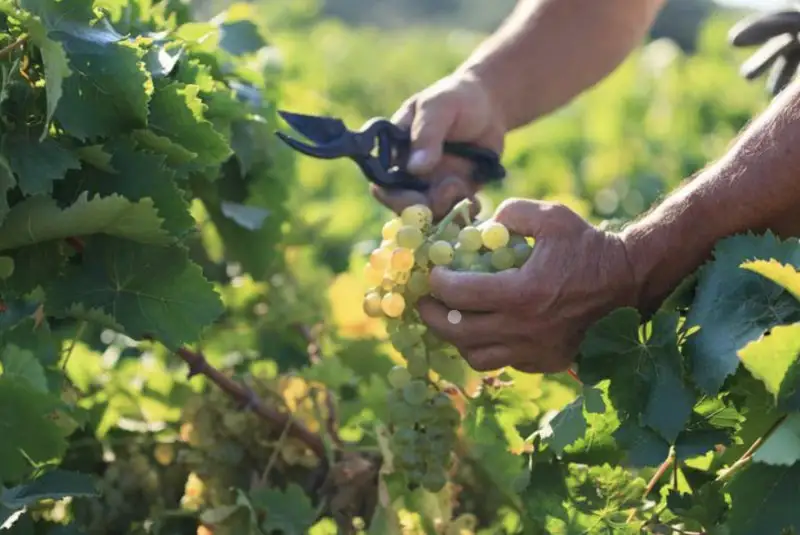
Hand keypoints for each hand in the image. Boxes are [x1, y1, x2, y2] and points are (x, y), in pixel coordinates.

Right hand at [372, 70, 506, 220]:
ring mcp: (432, 186)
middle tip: (450, 190)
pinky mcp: (455, 193)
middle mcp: (409, 174)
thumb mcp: (439, 108)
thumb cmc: (458, 98)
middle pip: (406, 206)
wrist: (490, 105)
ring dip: (447, 209)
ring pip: (432, 214)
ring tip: (463, 187)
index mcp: (395, 152)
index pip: (383, 184)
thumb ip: (426, 134)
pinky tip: (474, 201)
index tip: (415, 198)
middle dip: (426, 207)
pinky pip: (455, 214)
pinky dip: (464, 213)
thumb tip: (415, 168)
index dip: (394, 197)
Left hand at [416, 199, 639, 373]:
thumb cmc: (588, 247)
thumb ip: (511, 214)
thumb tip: (481, 226)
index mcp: (522, 293)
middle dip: (433, 317)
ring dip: (457, 340)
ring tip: (450, 320)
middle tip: (424, 303)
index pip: (460, 296)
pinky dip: (486, 349)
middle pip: (459, 333)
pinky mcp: (545, 362)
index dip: (438, 284)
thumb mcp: (552, 217)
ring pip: (477, 357)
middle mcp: (524, 329)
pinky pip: (503, 362)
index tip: (433, 274)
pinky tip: (483, 330)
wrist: (630, 283)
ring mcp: (535, 350)